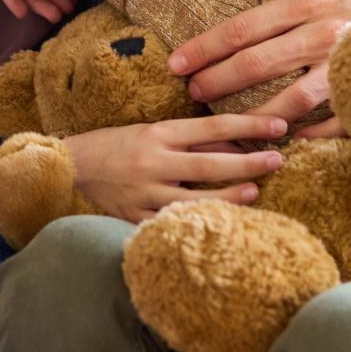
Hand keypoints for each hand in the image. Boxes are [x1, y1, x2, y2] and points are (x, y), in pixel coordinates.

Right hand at [63, 113, 289, 221]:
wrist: (71, 166)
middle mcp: (153, 161)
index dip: (249, 126)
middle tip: (278, 161)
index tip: (279, 127)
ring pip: (195, 198)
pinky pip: (171, 224)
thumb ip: (190, 139)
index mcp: (158, 133)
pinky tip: (218, 225)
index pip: (213, 127)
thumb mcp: (152, 131)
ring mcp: (145, 192)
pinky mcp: (135, 217)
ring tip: (255, 191)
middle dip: (249, 163)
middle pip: (211, 163)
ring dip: (229, 195)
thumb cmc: (116, 144)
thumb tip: (235, 145)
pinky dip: (196, 223)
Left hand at [165, 0, 350, 138]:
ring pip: (294, 101)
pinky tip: (286, 139)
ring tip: (228, 128)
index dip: (206, 48)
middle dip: (217, 82)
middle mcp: (326, 33)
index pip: (244, 28)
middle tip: (189, 94)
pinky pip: (340, 119)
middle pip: (258, 66)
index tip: (177, 63)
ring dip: (256, 116)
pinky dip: (312, 134)